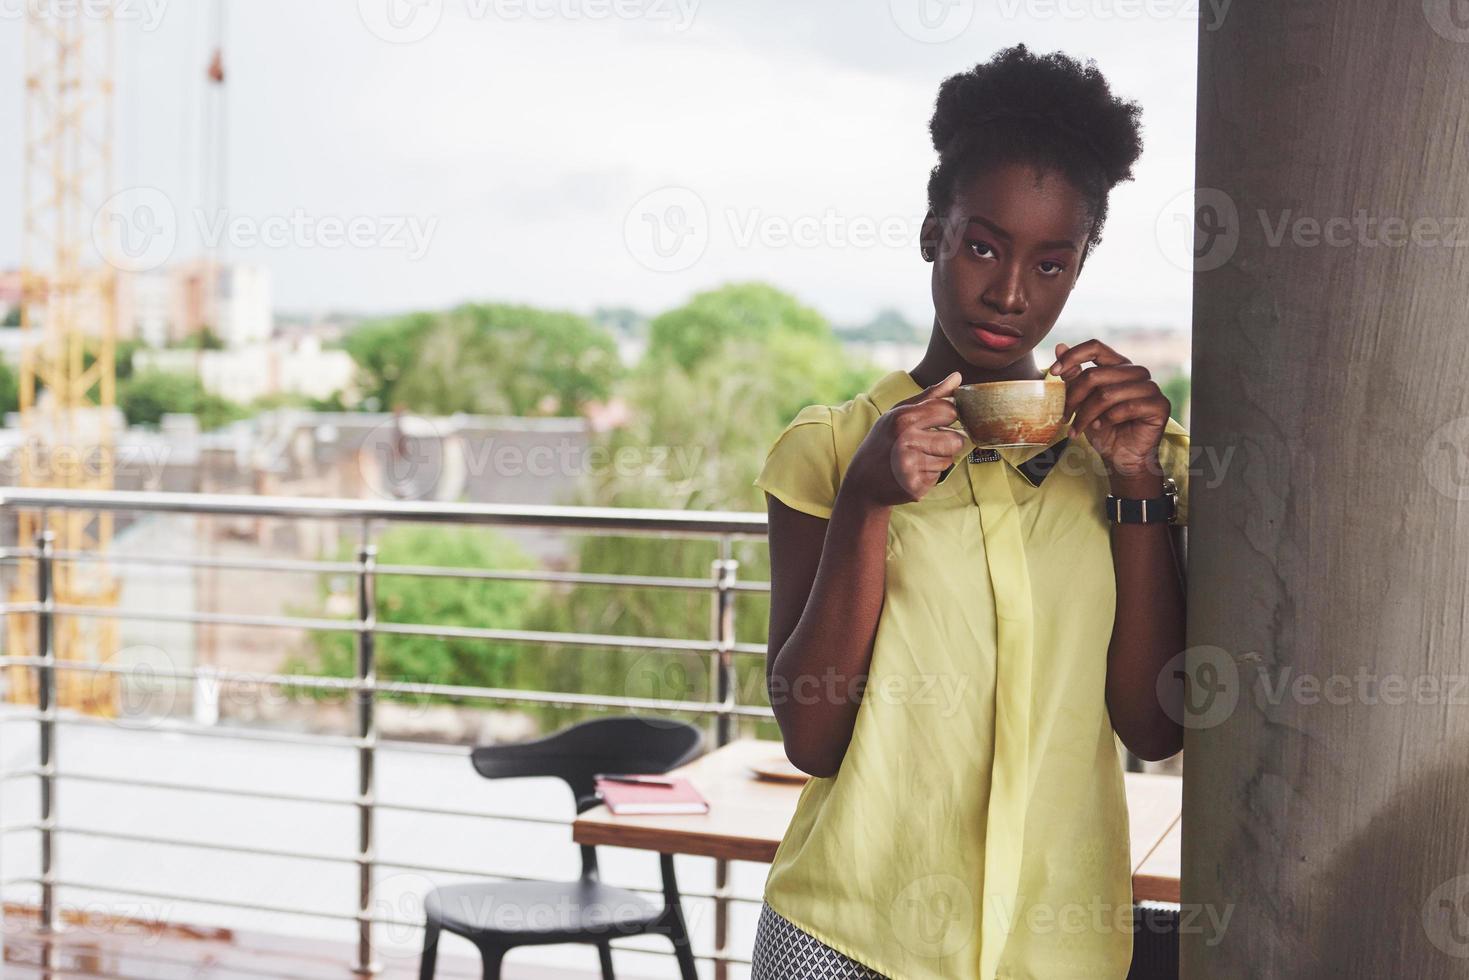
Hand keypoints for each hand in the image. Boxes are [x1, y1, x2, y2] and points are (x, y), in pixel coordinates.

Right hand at [845, 371, 966, 506]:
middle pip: (955, 439)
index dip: (949, 416)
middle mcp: (906, 442)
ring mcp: (910, 466)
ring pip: (949, 460)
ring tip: (918, 457)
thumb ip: (930, 396)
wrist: (862, 481)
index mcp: (903, 419)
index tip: (940, 420)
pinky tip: (913, 471)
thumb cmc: (884, 440)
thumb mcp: (899, 412)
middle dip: (949, 441)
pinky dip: (930, 474)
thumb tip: (958, 376)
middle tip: (930, 442)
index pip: (949, 410)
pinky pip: (939, 476)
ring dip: (939, 458)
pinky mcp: (914, 486)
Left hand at [1048, 340, 1169, 480]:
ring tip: (1077, 428)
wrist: (1120, 456)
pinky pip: (1127, 407)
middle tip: (1063, 417)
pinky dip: (1108, 419)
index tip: (1053, 372)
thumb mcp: (1082, 401)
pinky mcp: (1159, 405)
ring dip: (1086, 414)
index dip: (1072, 356)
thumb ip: (1074, 375)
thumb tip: (1060, 346)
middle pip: (1095, 375)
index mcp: (1119, 365)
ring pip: (1107, 393)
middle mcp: (1137, 372)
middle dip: (1073, 398)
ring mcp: (1150, 388)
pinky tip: (1100, 426)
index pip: (1095, 347)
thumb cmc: (1102, 427)